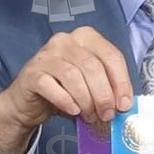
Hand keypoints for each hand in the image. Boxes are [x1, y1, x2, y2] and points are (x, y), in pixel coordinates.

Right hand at [0, 28, 135, 153]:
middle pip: (93, 66)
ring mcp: (46, 55)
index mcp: (85, 37)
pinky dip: (65, 101)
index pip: (111, 55)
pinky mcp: (31, 73)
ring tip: (90, 116)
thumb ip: (107, 88)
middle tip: (107, 114)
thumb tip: (125, 103)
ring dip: (86, 100)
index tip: (125, 105)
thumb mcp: (90, 85)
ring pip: (73, 76)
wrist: (28, 102)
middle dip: (104, 95)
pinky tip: (72, 110)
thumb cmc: (63, 90)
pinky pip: (51, 86)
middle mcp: (65, 41)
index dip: (122, 82)